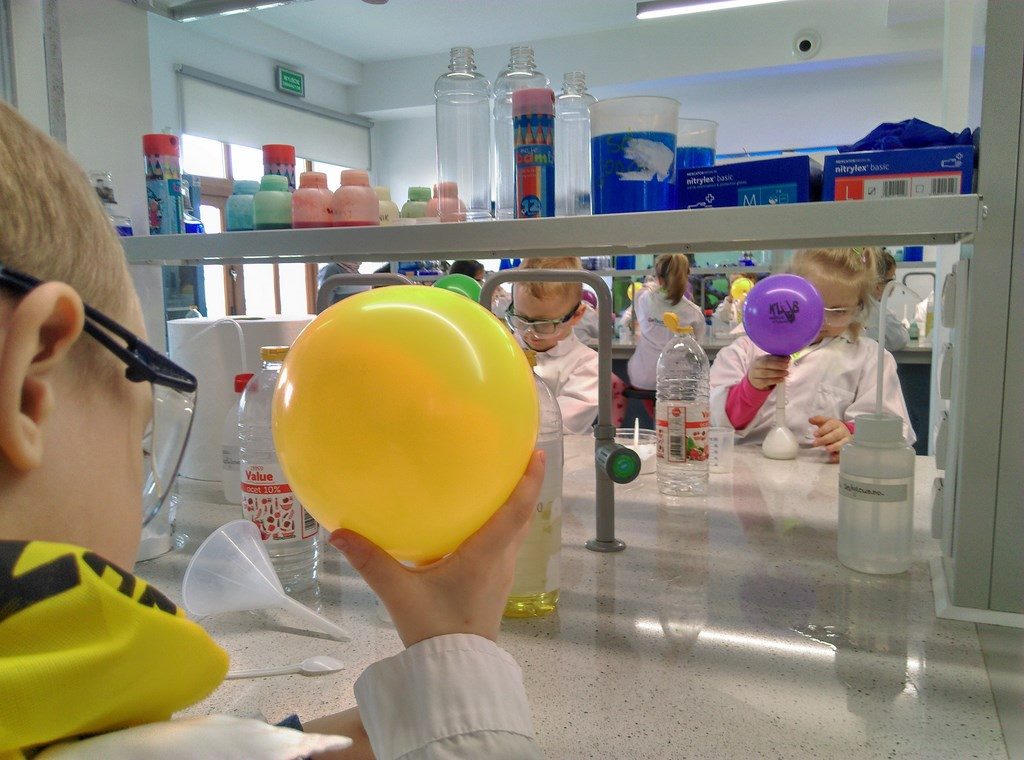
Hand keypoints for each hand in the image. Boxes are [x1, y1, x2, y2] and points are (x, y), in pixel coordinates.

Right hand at [329, 450, 545, 647]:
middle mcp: (502, 560)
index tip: (537, 452)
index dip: (530, 480)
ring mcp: (502, 574)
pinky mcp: (495, 586)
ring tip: (500, 483)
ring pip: (516, 532)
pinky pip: (506, 546)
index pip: (517, 510)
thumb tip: (339, 533)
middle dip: (525, 486)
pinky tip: (478, 524)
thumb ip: (371, 561)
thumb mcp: (400, 593)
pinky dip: (502, 527)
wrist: (454, 672)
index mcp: (486, 554)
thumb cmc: (435, 629)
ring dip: (515, 507)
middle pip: (523, 516)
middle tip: (517, 458)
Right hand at [747, 355, 789, 390]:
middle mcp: (755, 366)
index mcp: (759, 359)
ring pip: (765, 373)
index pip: (768, 357)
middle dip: (777, 365)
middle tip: (786, 366)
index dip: (778, 358)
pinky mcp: (757, 383)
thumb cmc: (764, 370)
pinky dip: (775, 380)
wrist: (754, 380)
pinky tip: (782, 379)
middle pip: (765, 364)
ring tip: (786, 373)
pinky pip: (766, 381)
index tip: (788, 359)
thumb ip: (777, 361)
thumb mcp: (769, 364)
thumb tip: (788, 358)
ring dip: (777, 373)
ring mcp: (755, 374)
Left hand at [808, 415, 851, 462]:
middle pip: (835, 435)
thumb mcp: (826, 422)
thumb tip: (810, 419)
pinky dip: (838, 456)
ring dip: (834, 447)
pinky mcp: (847, 449)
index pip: (830, 426)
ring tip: (826, 449)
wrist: (845, 432)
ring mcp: (846, 441)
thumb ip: (818, 420)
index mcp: (836, 424)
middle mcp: (842, 432)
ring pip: (841, 444)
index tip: (815, 434)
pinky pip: (843, 453)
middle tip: (815, 443)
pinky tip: (832, 457)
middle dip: (825, 439)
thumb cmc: (833, 427)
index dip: (822, 430)